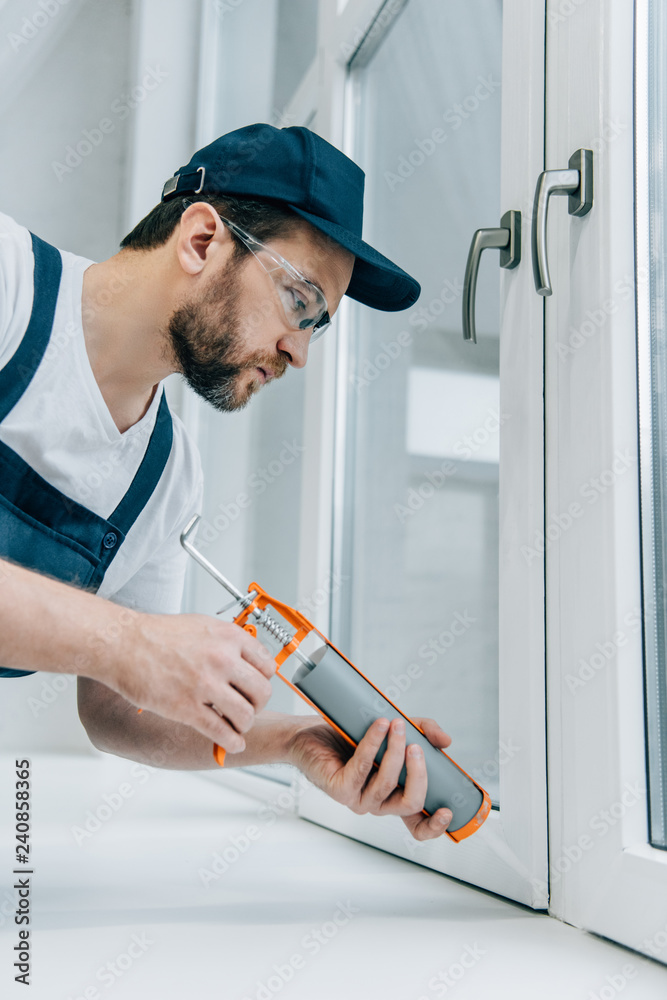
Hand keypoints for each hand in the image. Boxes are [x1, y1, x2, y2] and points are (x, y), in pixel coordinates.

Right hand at [105, 613, 275, 752]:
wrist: (124, 644)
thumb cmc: (157, 634)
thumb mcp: (202, 625)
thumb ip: (227, 642)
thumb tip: (245, 659)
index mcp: (229, 637)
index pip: (268, 666)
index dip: (263, 680)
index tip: (257, 687)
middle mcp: (222, 659)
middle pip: (262, 692)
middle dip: (258, 705)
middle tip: (248, 707)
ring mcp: (206, 684)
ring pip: (245, 715)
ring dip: (244, 725)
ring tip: (236, 725)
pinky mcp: (187, 708)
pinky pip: (221, 731)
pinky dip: (231, 742)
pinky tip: (231, 743)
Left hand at [288, 715, 453, 840]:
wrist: (308, 732)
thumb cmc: (351, 734)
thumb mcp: (396, 729)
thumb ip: (423, 732)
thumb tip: (446, 741)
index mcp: (393, 796)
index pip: (417, 826)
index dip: (435, 826)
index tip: (449, 809)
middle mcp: (377, 803)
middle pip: (410, 803)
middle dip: (419, 774)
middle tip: (416, 746)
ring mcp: (358, 799)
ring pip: (386, 784)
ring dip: (395, 751)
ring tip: (396, 724)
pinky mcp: (339, 788)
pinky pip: (361, 768)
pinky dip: (373, 744)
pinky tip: (378, 726)